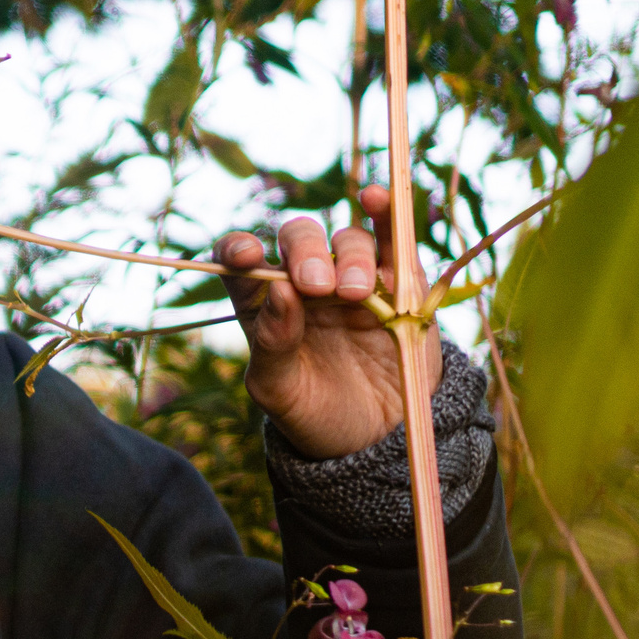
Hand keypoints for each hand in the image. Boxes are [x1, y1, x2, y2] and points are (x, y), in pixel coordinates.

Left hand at [215, 185, 435, 459]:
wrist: (375, 439)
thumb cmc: (314, 412)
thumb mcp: (280, 391)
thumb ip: (272, 343)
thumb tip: (279, 291)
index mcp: (264, 303)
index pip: (241, 263)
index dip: (238, 250)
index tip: (245, 256)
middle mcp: (305, 282)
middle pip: (299, 241)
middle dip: (305, 254)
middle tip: (315, 286)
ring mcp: (353, 278)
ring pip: (348, 240)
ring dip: (349, 257)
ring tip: (353, 293)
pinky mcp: (400, 283)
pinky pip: (394, 240)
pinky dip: (388, 214)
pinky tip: (378, 198)